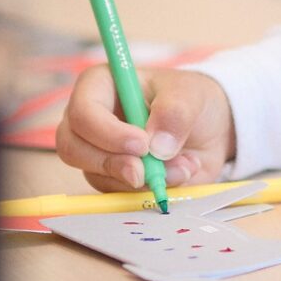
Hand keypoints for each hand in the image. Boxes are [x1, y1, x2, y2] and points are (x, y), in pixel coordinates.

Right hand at [56, 65, 237, 193]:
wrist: (208, 130)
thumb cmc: (191, 101)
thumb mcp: (192, 96)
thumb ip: (175, 114)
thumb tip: (156, 146)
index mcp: (101, 86)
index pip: (82, 112)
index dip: (107, 133)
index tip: (142, 145)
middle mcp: (90, 120)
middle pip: (72, 149)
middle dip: (112, 164)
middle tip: (146, 172)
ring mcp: (98, 152)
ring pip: (96, 176)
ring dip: (141, 180)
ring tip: (182, 166)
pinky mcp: (112, 179)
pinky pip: (118, 194)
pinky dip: (150, 191)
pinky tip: (178, 174)